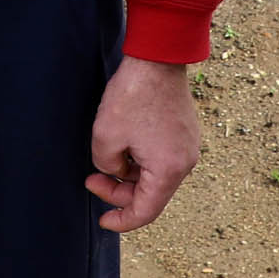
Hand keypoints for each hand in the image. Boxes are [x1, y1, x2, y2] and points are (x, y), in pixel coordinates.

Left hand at [85, 57, 202, 232]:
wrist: (157, 57)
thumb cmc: (132, 96)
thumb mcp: (105, 137)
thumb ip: (107, 167)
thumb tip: (116, 170)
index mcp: (168, 170)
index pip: (146, 211)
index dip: (122, 221)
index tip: (103, 220)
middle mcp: (185, 162)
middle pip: (151, 194)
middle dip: (118, 191)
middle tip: (91, 179)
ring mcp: (187, 146)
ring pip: (155, 175)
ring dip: (128, 173)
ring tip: (105, 154)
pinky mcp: (184, 131)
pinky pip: (161, 157)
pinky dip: (140, 159)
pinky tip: (123, 143)